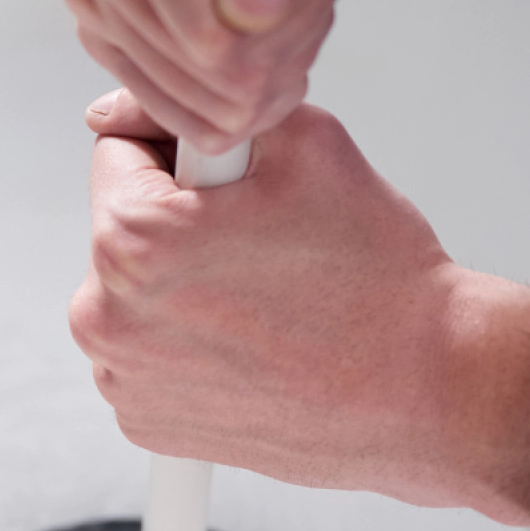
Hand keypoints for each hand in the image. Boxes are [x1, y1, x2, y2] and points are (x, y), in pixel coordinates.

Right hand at [43, 0, 427, 153]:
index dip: (272, 21)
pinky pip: (179, 114)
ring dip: (263, 68)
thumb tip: (243, 2)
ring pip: (187, 94)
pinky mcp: (100, 34)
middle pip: (189, 57)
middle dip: (273, 42)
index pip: (192, 11)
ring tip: (287, 1)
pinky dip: (235, 95)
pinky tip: (260, 39)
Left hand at [66, 90, 529, 524]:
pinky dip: (188, 346)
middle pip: (121, 227)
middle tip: (263, 246)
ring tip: (264, 300)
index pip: (117, 149)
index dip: (185, 155)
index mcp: (130, 238)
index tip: (235, 185)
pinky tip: (253, 347)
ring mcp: (122, 378)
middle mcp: (104, 316)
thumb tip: (117, 110)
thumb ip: (202, 110)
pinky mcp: (143, 421)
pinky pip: (148, 355)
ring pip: (133, 293)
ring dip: (181, 285)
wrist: (424, 389)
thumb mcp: (304, 141)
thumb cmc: (374, 277)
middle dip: (180, 223)